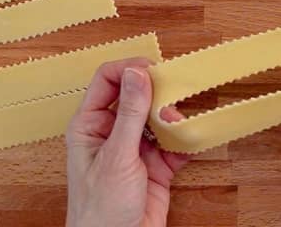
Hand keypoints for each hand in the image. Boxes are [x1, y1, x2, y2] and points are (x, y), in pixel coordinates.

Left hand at [66, 58, 188, 226]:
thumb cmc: (99, 214)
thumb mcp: (117, 157)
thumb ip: (129, 113)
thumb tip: (137, 73)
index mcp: (90, 124)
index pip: (108, 79)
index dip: (130, 69)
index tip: (154, 69)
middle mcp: (111, 132)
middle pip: (137, 95)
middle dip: (157, 94)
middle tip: (173, 96)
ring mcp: (134, 148)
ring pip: (157, 117)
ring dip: (172, 118)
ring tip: (180, 123)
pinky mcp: (154, 166)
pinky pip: (173, 143)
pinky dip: (184, 141)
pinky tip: (189, 141)